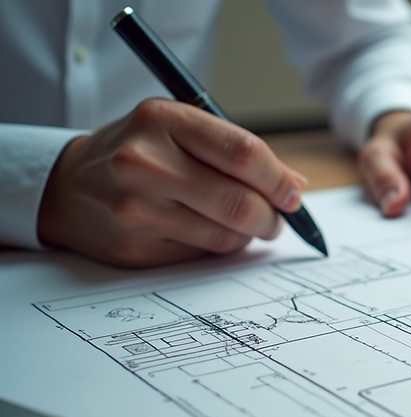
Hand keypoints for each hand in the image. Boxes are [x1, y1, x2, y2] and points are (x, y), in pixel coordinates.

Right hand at [38, 99, 306, 267]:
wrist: (68, 186)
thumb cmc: (139, 151)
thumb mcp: (179, 129)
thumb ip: (236, 150)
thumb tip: (295, 185)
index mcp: (161, 120)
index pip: (243, 154)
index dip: (278, 179)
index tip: (293, 193)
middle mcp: (144, 163)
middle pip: (239, 202)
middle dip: (272, 217)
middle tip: (276, 219)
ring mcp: (135, 208)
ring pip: (226, 236)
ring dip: (247, 235)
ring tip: (240, 223)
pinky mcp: (134, 247)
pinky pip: (202, 255)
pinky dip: (217, 247)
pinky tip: (203, 232)